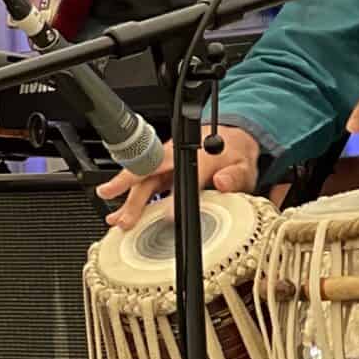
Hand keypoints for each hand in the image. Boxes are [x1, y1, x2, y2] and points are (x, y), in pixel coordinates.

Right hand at [95, 124, 263, 228]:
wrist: (229, 139)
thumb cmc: (233, 154)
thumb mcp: (243, 166)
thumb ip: (234, 175)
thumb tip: (222, 182)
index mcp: (197, 155)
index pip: (184, 177)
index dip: (174, 197)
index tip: (167, 216)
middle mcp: (176, 156)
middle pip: (150, 175)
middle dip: (135, 197)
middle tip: (125, 218)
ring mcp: (166, 162)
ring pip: (142, 180)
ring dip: (128, 201)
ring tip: (116, 219)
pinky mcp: (161, 169)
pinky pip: (143, 184)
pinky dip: (130, 199)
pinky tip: (122, 212)